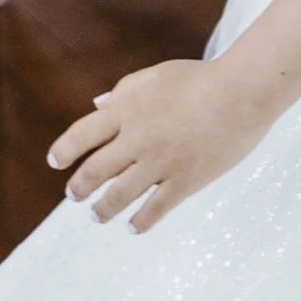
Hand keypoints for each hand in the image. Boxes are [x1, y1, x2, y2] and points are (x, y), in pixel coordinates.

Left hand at [49, 60, 270, 230]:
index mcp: (128, 110)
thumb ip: (125, 90)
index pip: (82, 135)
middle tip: (74, 196)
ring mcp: (161, 162)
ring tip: (98, 216)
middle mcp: (137, 139)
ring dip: (103, 209)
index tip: (56, 162)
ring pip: (119, 196)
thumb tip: (97, 105)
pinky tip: (134, 226)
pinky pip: (156, 208)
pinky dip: (140, 221)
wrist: (244, 92)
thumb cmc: (203, 78)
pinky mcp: (186, 180)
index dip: (64, 150)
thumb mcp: (159, 74)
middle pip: (95, 171)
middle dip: (79, 187)